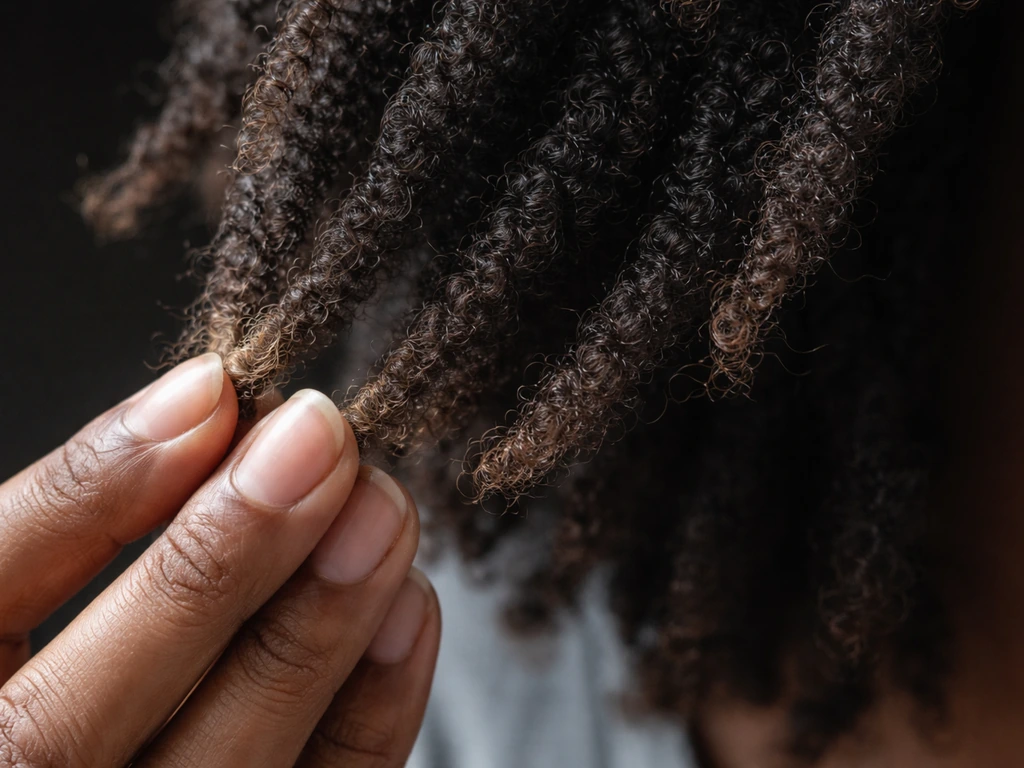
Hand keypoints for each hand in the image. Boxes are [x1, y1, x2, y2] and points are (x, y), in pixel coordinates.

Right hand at [0, 354, 439, 766]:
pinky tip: (405, 607)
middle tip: (321, 441)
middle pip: (77, 726)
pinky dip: (369, 711)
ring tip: (379, 509)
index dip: (94, 494)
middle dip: (219, 562)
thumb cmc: (53, 657)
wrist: (95, 751)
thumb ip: (86, 516)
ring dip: (315, 630)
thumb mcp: (18, 584)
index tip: (210, 393)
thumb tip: (207, 406)